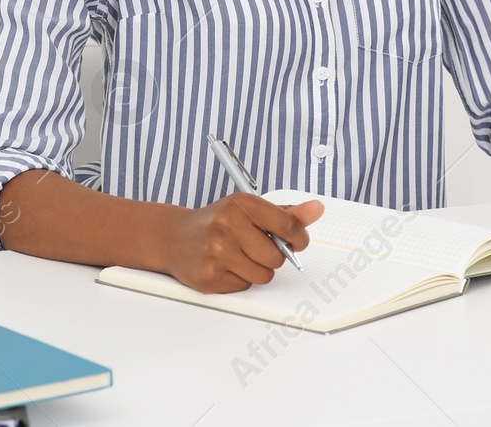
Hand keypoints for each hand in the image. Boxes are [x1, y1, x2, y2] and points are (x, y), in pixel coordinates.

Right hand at [159, 193, 324, 292]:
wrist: (174, 238)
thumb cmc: (216, 222)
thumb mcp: (249, 209)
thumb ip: (286, 213)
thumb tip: (317, 209)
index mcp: (241, 204)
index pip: (287, 224)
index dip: (299, 237)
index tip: (296, 240)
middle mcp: (227, 225)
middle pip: (277, 257)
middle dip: (273, 256)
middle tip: (256, 248)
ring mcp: (216, 252)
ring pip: (263, 275)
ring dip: (257, 270)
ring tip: (239, 257)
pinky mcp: (209, 277)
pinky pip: (244, 287)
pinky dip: (240, 280)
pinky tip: (226, 266)